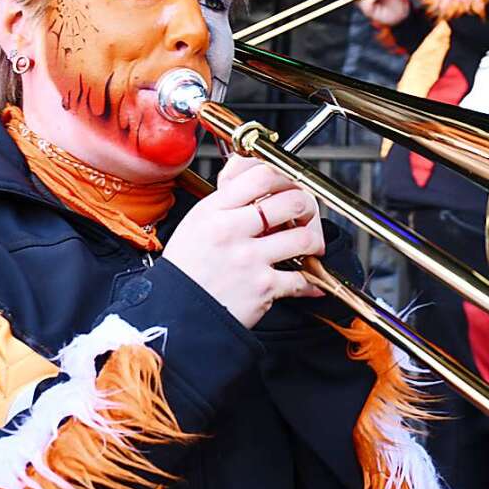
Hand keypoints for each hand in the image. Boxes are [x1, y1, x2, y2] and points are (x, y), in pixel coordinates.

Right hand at [164, 155, 324, 328]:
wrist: (174, 312)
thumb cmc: (186, 270)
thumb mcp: (196, 223)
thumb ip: (227, 203)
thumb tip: (260, 184)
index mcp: (214, 210)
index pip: (261, 175)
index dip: (285, 177)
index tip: (291, 186)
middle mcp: (232, 230)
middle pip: (292, 202)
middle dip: (308, 208)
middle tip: (306, 217)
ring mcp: (249, 258)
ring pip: (303, 238)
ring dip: (314, 243)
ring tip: (310, 248)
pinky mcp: (262, 287)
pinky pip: (301, 278)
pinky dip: (311, 281)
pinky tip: (309, 280)